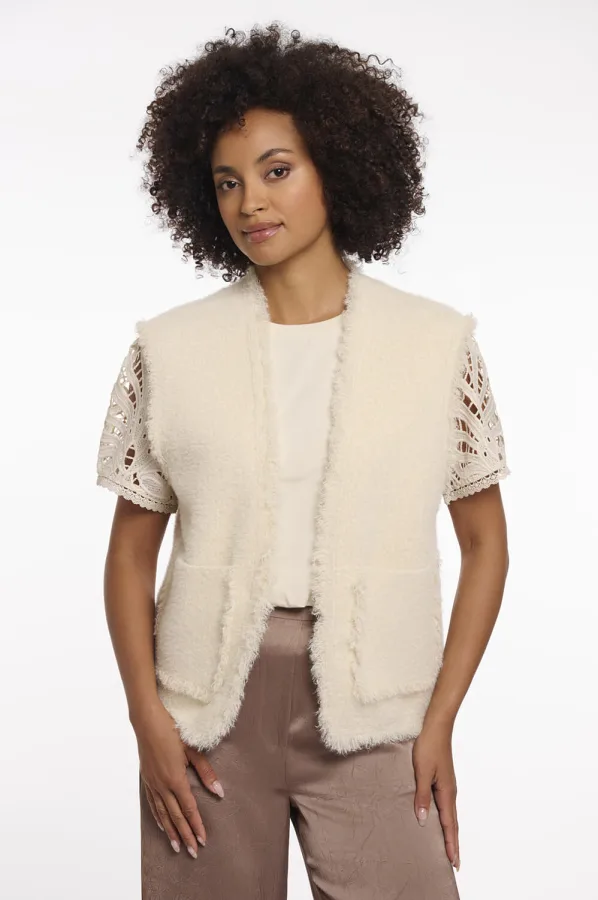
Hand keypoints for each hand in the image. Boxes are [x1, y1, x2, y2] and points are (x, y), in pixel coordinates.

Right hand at [132, 700, 222, 856]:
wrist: (147, 720)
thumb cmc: (172, 731)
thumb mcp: (192, 750)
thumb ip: (206, 772)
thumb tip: (219, 792)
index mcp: (176, 779)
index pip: (189, 809)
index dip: (197, 825)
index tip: (203, 840)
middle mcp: (163, 785)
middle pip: (176, 816)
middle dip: (185, 835)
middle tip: (193, 852)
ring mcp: (152, 783)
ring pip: (163, 814)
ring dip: (171, 831)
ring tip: (177, 846)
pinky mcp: (146, 779)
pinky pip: (153, 803)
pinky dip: (159, 817)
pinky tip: (163, 825)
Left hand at [412, 724, 459, 870]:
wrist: (435, 726)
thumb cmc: (428, 746)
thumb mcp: (422, 772)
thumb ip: (422, 796)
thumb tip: (422, 821)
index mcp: (446, 792)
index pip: (449, 825)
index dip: (451, 844)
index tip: (454, 863)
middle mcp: (450, 792)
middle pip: (452, 823)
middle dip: (453, 843)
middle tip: (455, 863)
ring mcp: (447, 785)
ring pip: (450, 814)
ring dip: (450, 831)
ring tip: (448, 846)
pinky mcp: (442, 779)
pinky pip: (445, 805)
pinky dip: (445, 818)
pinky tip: (440, 819)